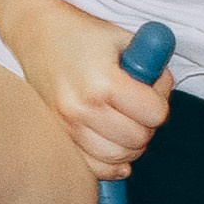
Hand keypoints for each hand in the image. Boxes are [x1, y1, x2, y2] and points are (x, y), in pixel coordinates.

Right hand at [7, 3, 170, 178]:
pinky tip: (114, 145)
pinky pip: (93, 168)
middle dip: (147, 125)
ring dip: (129, 145)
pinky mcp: (57, 137)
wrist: (38, 34)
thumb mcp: (124, 39)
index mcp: (103, 82)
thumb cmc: (84, 35)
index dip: (160, 101)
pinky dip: (110, 163)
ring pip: (117, 159)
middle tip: (139, 107)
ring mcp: (66, 127)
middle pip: (138, 140)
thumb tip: (164, 93)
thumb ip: (152, 65)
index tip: (151, 90)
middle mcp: (81, 109)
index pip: (155, 114)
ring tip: (125, 123)